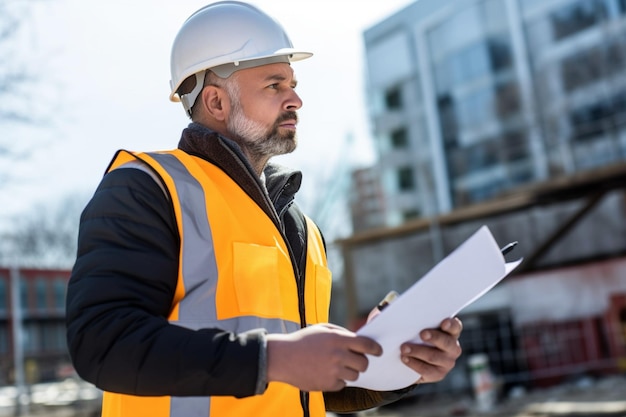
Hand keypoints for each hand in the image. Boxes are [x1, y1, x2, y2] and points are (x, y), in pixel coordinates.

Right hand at [266, 323, 381, 391]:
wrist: (283, 357)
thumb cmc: (303, 341)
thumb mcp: (322, 329)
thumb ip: (341, 333)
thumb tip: (358, 340)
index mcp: (338, 339)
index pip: (366, 344)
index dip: (375, 348)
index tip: (378, 351)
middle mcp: (338, 355)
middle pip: (363, 363)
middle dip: (362, 362)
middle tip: (355, 360)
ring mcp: (333, 371)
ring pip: (355, 375)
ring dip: (349, 371)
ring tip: (336, 366)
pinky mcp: (327, 384)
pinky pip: (342, 384)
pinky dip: (337, 380)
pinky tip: (326, 373)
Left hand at [400, 317, 462, 383]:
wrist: (412, 357)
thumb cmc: (414, 334)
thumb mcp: (414, 323)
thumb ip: (408, 314)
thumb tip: (389, 305)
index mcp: (450, 332)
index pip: (455, 327)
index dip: (451, 325)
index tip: (443, 322)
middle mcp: (453, 347)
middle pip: (447, 343)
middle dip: (434, 337)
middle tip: (422, 334)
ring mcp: (447, 362)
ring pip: (434, 357)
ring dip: (418, 351)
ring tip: (404, 348)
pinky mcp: (438, 374)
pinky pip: (427, 370)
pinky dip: (414, 364)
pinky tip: (404, 358)